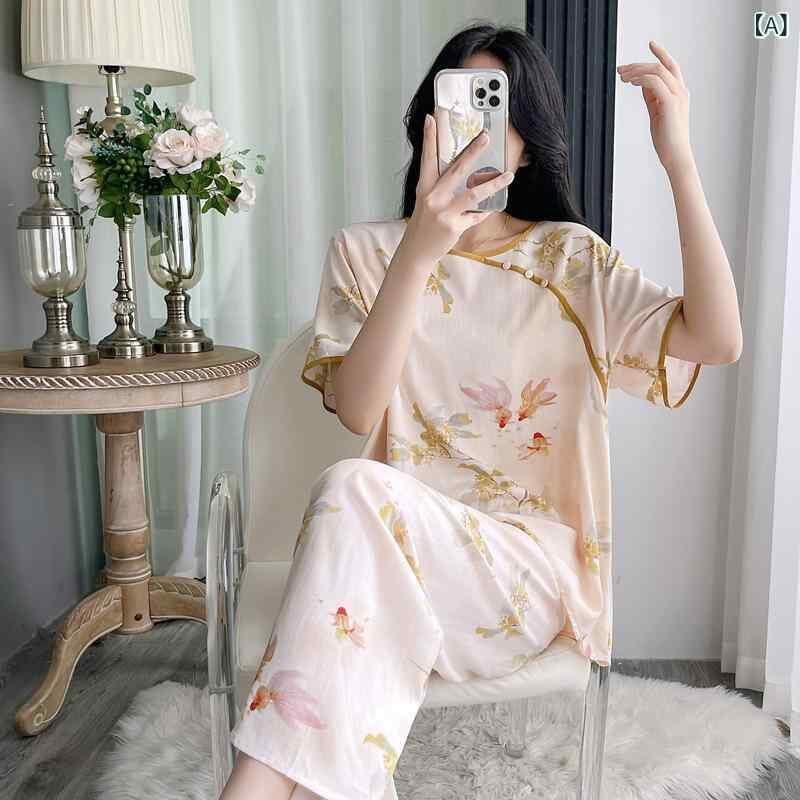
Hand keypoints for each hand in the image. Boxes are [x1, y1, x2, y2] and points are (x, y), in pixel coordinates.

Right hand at [401, 113, 514, 263]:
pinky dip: (484, 213)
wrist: (416, 251)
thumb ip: (442, 187)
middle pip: (456, 170)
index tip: (432, 118)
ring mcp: (444, 213)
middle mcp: (433, 198)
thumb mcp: (427, 202)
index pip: (427, 158)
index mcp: (425, 188)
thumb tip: (467, 173)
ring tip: (509, 176)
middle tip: (486, 137)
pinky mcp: (454, 227)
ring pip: (473, 194)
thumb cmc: (424, 224)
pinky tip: (490, 209)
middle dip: (473, 152)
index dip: (429, 138)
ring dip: (494, 185)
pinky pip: (476, 216)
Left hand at [617, 41, 694, 175]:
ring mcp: (677, 96)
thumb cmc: (666, 138)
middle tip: (620, 68)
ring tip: (621, 76)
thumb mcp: (657, 113)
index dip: (661, 54)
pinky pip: (654, 82)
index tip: (650, 44)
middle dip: (639, 64)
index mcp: (679, 93)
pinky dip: (641, 78)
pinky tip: (630, 82)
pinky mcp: (670, 103)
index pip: (672, 67)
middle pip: (662, 66)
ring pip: (657, 71)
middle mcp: (681, 91)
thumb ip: (652, 98)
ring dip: (637, 70)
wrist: (675, 155)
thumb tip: (641, 84)